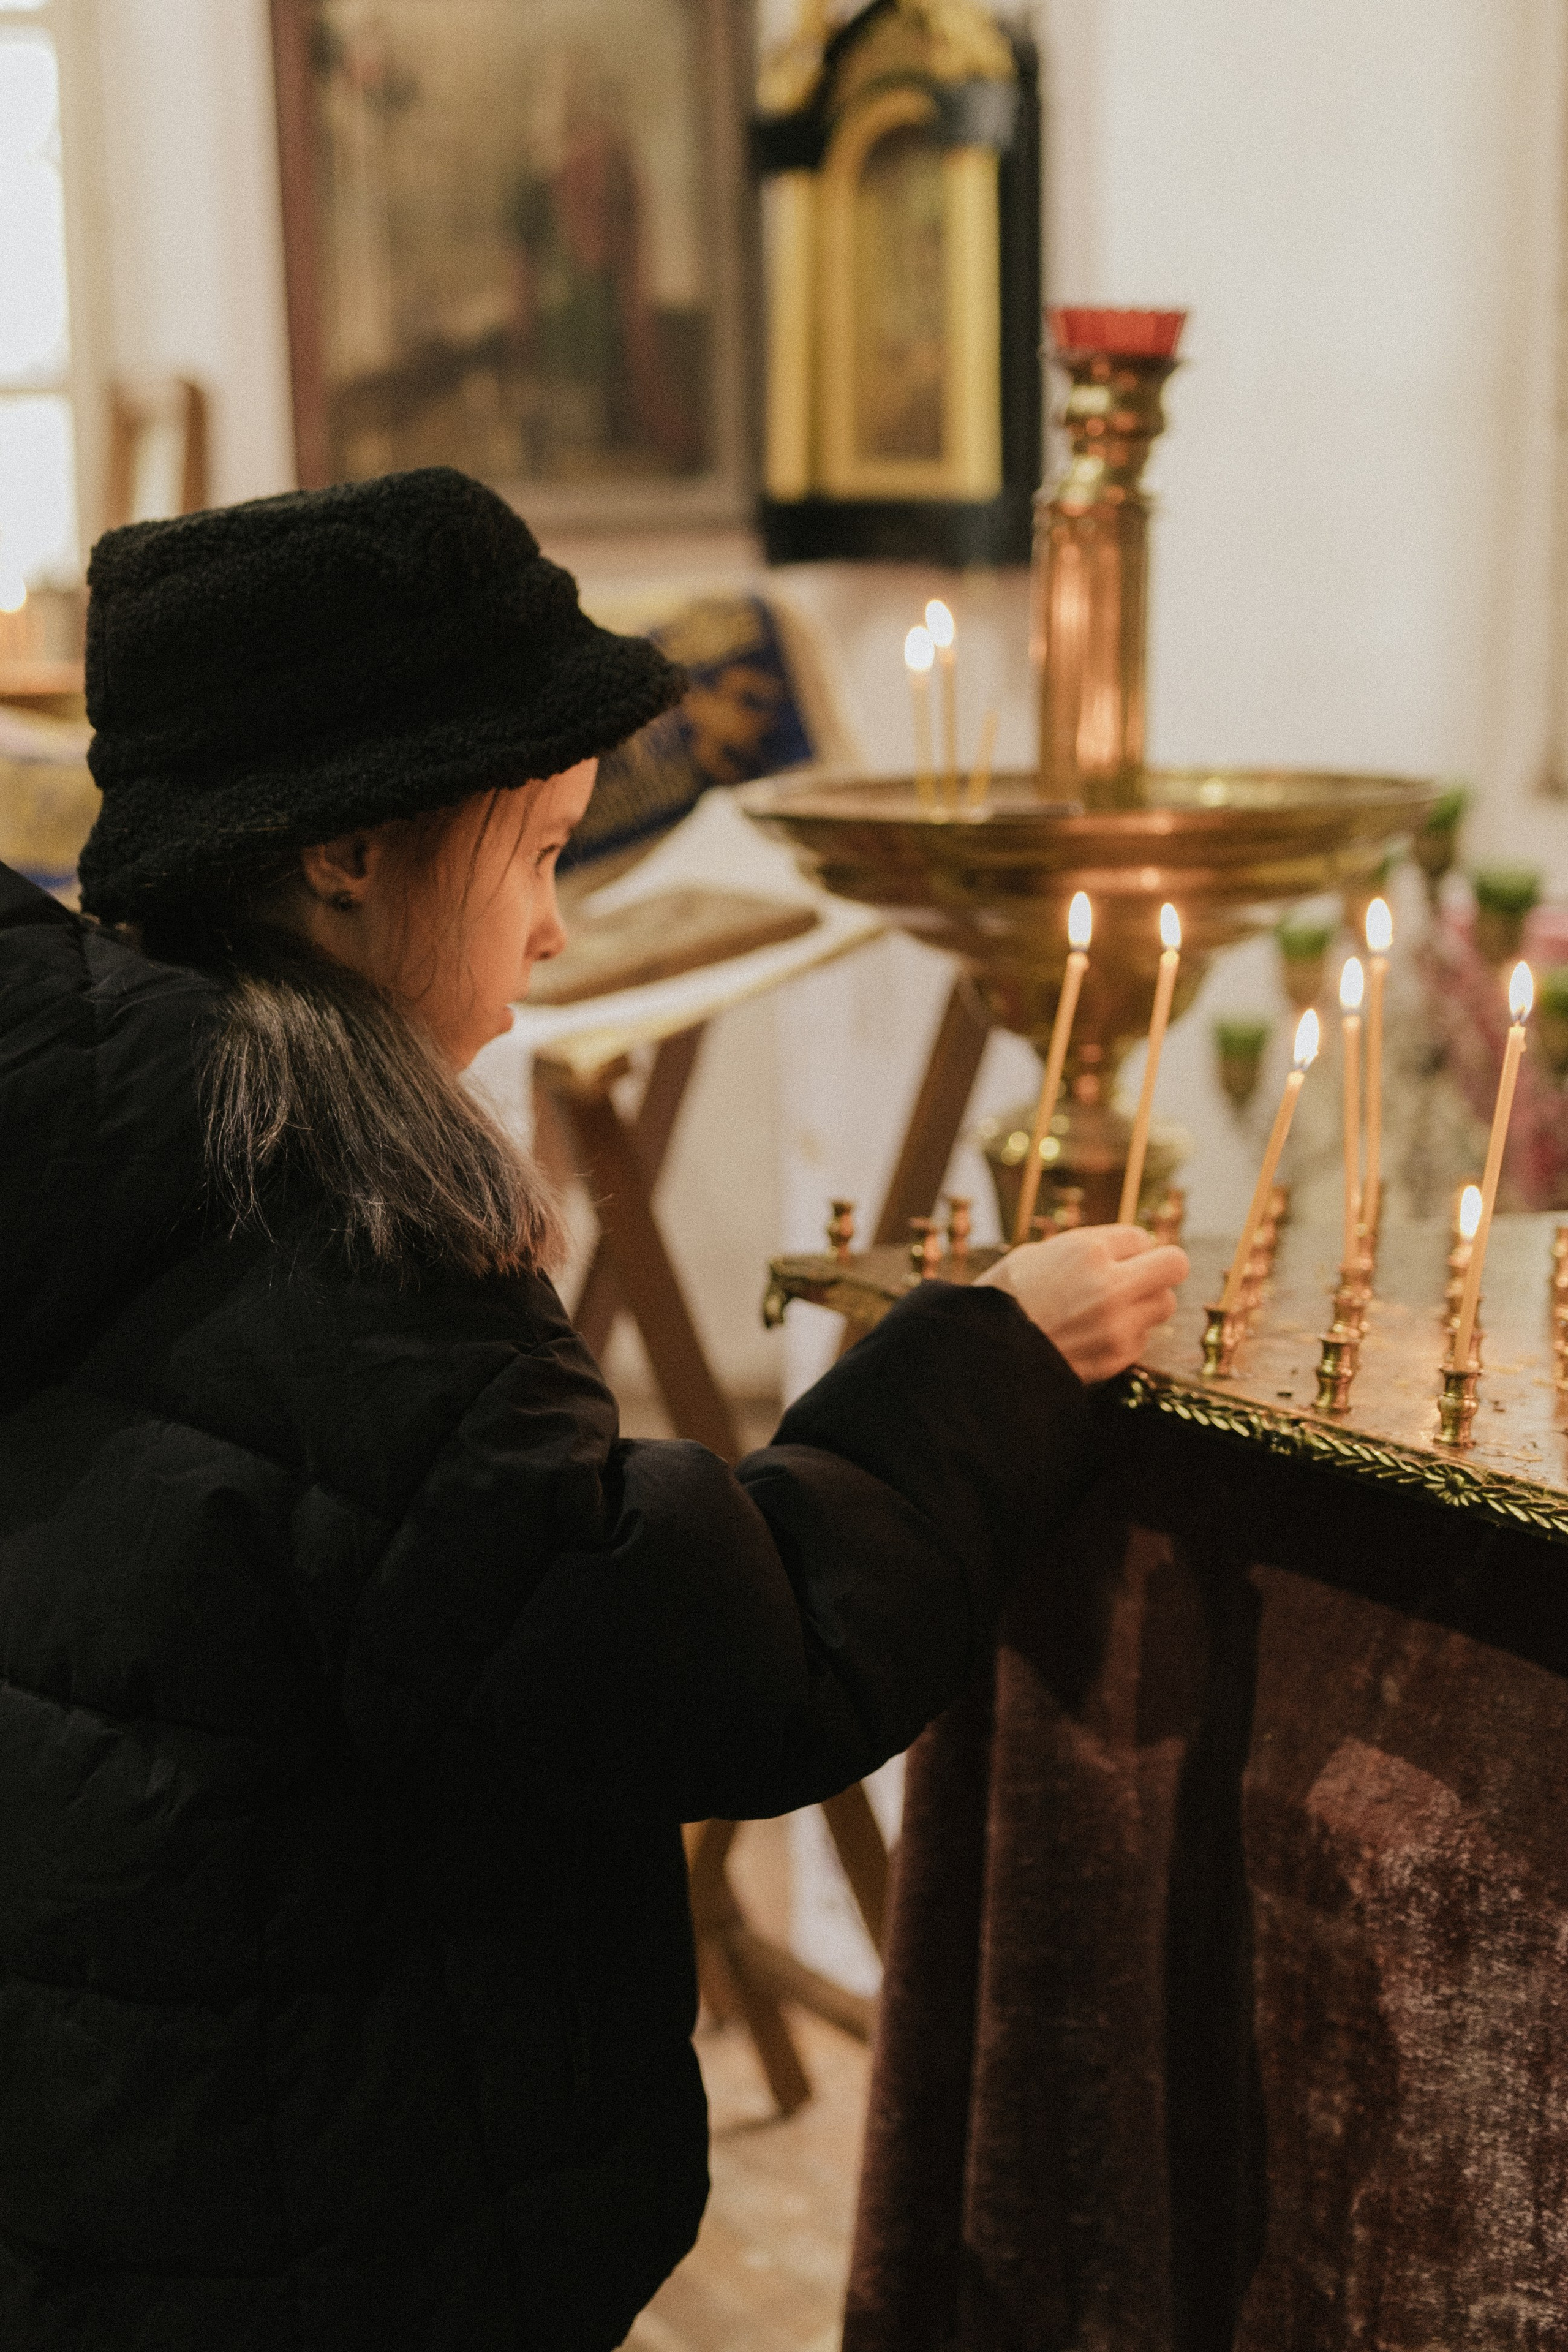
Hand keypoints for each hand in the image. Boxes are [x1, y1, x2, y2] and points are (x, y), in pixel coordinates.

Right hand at [975, 1224, 1188, 1383]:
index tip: (1115, 1258)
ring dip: (1145, 1303)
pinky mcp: (1117, 1358)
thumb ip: (1081, 1249)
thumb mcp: (1033, 1256)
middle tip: (1136, 1277)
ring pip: (1165, 1304)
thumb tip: (1118, 1248)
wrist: (984, 1360)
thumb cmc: (1001, 1301)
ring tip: (1110, 1310)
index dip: (1129, 1248)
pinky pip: (1141, 1338)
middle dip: (1158, 1269)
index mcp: (1087, 1251)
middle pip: (1174, 1265)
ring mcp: (1118, 1325)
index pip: (1141, 1236)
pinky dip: (1126, 1336)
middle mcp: (1111, 1285)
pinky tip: (1094, 1337)